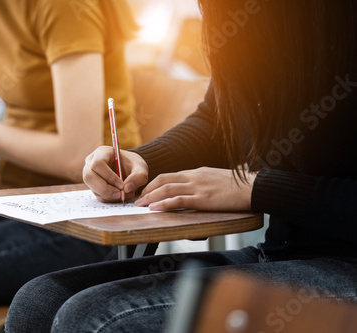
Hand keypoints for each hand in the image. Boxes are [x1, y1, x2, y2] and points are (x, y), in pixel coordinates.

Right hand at [83, 146, 148, 201]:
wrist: (130, 169)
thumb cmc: (133, 165)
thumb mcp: (141, 167)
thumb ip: (138, 176)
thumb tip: (127, 188)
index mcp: (102, 153)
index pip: (97, 164)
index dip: (108, 176)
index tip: (122, 185)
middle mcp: (91, 163)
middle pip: (89, 177)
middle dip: (105, 189)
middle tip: (120, 194)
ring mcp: (90, 175)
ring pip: (93, 188)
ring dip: (108, 195)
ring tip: (123, 195)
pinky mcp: (93, 186)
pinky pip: (98, 195)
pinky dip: (110, 198)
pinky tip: (120, 195)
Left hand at [135, 167, 256, 211]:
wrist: (253, 187)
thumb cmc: (237, 186)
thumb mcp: (215, 180)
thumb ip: (202, 183)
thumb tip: (193, 191)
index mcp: (196, 172)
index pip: (169, 176)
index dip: (154, 184)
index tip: (146, 191)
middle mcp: (194, 177)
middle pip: (163, 180)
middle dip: (148, 189)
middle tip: (138, 199)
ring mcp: (197, 187)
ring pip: (167, 189)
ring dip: (151, 197)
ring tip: (141, 205)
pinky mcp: (203, 198)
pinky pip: (178, 200)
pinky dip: (164, 203)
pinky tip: (155, 208)